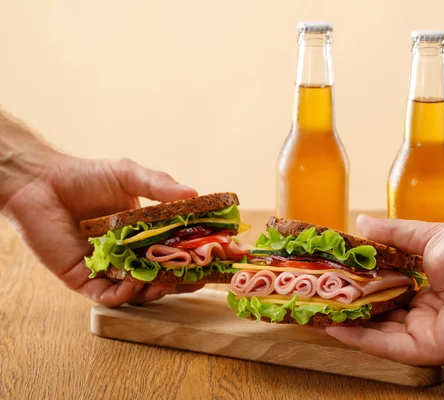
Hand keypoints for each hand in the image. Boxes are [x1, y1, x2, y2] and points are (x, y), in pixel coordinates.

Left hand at [2, 153, 203, 306]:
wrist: (40, 182)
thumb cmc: (85, 176)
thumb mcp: (129, 175)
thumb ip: (160, 185)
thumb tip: (195, 195)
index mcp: (143, 231)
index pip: (175, 248)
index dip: (196, 255)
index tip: (216, 257)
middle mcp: (128, 252)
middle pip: (161, 273)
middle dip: (181, 279)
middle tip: (196, 278)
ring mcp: (108, 267)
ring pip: (138, 290)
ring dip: (155, 290)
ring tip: (165, 283)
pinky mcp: (84, 278)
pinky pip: (109, 296)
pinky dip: (125, 295)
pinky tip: (134, 285)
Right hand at [324, 214, 443, 365]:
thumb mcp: (425, 237)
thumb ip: (392, 234)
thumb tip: (360, 221)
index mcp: (421, 289)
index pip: (379, 291)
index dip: (352, 285)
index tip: (326, 277)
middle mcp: (419, 313)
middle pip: (373, 313)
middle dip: (343, 306)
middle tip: (312, 296)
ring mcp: (421, 332)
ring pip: (374, 331)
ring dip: (344, 323)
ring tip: (312, 311)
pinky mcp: (426, 347)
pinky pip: (385, 345)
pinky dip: (358, 338)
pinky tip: (334, 328)